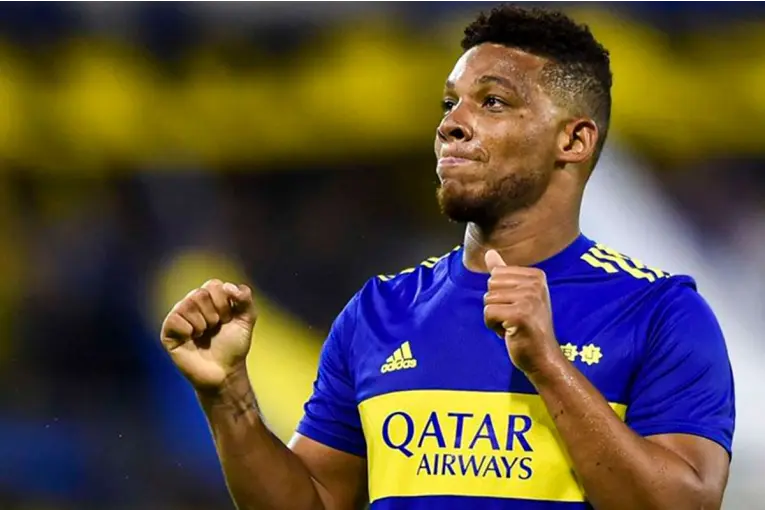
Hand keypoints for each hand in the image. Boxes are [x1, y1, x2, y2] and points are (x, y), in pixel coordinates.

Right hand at [160, 279, 256, 392]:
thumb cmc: (234, 345)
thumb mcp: (246, 319)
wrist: (225, 372)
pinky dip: (187, 330)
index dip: (224, 303)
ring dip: (202, 323)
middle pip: (199, 294)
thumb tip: (229, 286)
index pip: (213, 285)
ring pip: (186, 305)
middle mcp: (191, 304)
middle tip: (215, 328)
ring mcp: (178, 317)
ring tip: (203, 335)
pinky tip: (191, 339)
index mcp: (209, 298)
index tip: (228, 319)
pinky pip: (174, 319)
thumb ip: (245, 299)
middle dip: (214, 314)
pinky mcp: (168, 332)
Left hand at [483, 250, 564, 375]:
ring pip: (488, 299)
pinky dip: (492, 326)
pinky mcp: (520, 315)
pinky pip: (488, 313)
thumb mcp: (518, 297)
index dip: (499, 294)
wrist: (543, 357)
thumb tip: (489, 252)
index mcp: (536, 276)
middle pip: (491, 284)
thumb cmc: (528, 328)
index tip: (516, 308)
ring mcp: (529, 299)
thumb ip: (503, 273)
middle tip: (513, 319)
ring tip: (512, 326)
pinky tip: (509, 332)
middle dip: (495, 305)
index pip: (496, 273)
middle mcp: (535, 284)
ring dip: (494, 317)